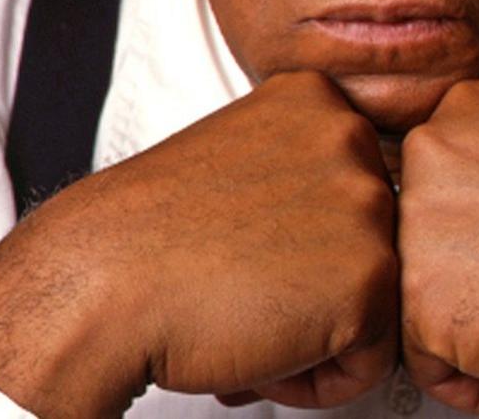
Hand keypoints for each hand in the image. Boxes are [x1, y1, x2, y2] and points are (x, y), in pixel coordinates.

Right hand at [0, 72, 398, 417]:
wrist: (101, 285)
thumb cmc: (149, 241)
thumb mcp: (236, 159)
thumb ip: (298, 170)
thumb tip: (338, 220)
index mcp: (315, 99)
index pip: (352, 190)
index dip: (302, 242)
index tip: (250, 251)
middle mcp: (350, 137)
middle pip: (371, 243)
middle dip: (313, 288)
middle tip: (244, 294)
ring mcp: (366, 200)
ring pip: (378, 301)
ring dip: (317, 334)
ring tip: (248, 322)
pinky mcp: (369, 275)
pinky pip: (373, 359)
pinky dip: (320, 380)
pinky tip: (261, 355)